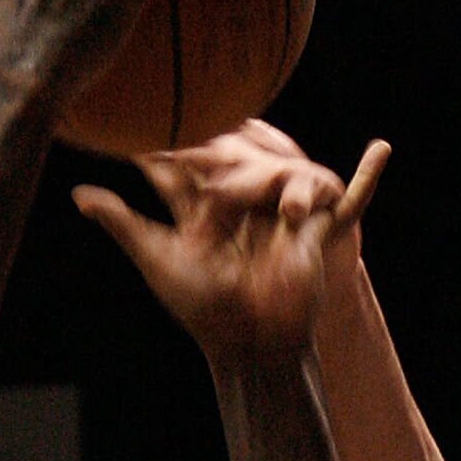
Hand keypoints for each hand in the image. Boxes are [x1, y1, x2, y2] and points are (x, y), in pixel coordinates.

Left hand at [74, 138, 387, 360]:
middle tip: (232, 166)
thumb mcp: (160, 261)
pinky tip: (382, 149)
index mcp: (205, 207)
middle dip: (235, 162)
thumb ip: (125, 224)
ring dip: (290, 187)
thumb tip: (78, 195)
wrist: (253, 347)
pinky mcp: (316, 231)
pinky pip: (348, 201)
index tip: (150, 114)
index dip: (171, 140)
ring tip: (290, 212)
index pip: (187, 161)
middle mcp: (243, 203)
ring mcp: (281, 214)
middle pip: (238, 158)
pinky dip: (367, 178)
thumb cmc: (205, 311)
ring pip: (286, 174)